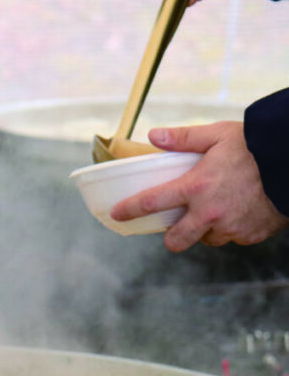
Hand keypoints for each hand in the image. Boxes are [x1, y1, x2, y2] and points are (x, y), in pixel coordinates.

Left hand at [110, 121, 288, 251]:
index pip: (152, 202)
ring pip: (207, 240)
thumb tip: (153, 136)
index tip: (117, 215)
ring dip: (205, 231)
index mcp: (196, 187)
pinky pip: (233, 238)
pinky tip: (239, 211)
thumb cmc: (257, 146)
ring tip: (215, 211)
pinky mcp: (251, 235)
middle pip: (176, 241)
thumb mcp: (218, 135)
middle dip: (171, 237)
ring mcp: (231, 227)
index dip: (130, 210)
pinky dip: (232, 229)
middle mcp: (210, 212)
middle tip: (175, 226)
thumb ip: (183, 138)